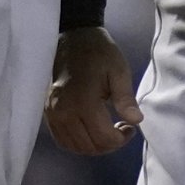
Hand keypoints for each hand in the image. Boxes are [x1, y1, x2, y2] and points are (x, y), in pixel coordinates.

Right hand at [45, 27, 138, 154]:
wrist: (72, 38)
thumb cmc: (99, 53)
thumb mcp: (118, 71)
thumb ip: (125, 98)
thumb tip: (136, 120)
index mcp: (83, 100)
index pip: (103, 137)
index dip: (121, 138)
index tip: (131, 126)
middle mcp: (63, 111)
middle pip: (90, 146)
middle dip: (110, 144)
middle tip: (122, 128)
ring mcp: (52, 113)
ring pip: (75, 147)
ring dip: (95, 146)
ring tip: (108, 131)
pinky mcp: (47, 113)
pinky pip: (62, 140)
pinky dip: (79, 143)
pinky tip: (91, 131)